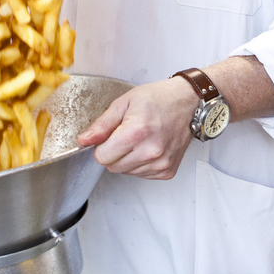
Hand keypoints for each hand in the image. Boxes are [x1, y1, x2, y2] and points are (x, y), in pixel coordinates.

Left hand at [77, 77, 196, 178]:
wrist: (188, 102)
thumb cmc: (159, 99)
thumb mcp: (125, 103)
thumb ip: (102, 124)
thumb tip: (85, 140)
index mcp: (137, 132)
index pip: (102, 157)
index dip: (102, 145)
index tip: (111, 136)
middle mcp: (150, 151)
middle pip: (113, 167)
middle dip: (114, 152)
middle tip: (127, 135)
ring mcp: (161, 163)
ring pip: (127, 172)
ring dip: (128, 159)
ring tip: (142, 139)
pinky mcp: (168, 170)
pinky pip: (142, 175)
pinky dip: (142, 163)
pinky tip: (150, 147)